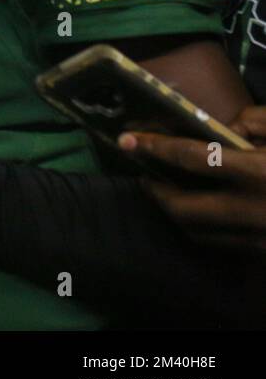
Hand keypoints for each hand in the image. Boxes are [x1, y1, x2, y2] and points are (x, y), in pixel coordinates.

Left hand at [119, 116, 265, 255]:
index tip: (127, 141)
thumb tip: (216, 128)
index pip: (192, 158)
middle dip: (155, 192)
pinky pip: (218, 245)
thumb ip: (251, 123)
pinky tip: (198, 213)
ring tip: (165, 194)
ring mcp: (258, 239)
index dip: (155, 147)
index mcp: (259, 174)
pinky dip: (200, 228)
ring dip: (174, 213)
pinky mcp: (262, 255)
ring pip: (195, 232)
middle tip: (144, 174)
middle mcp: (253, 210)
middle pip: (182, 207)